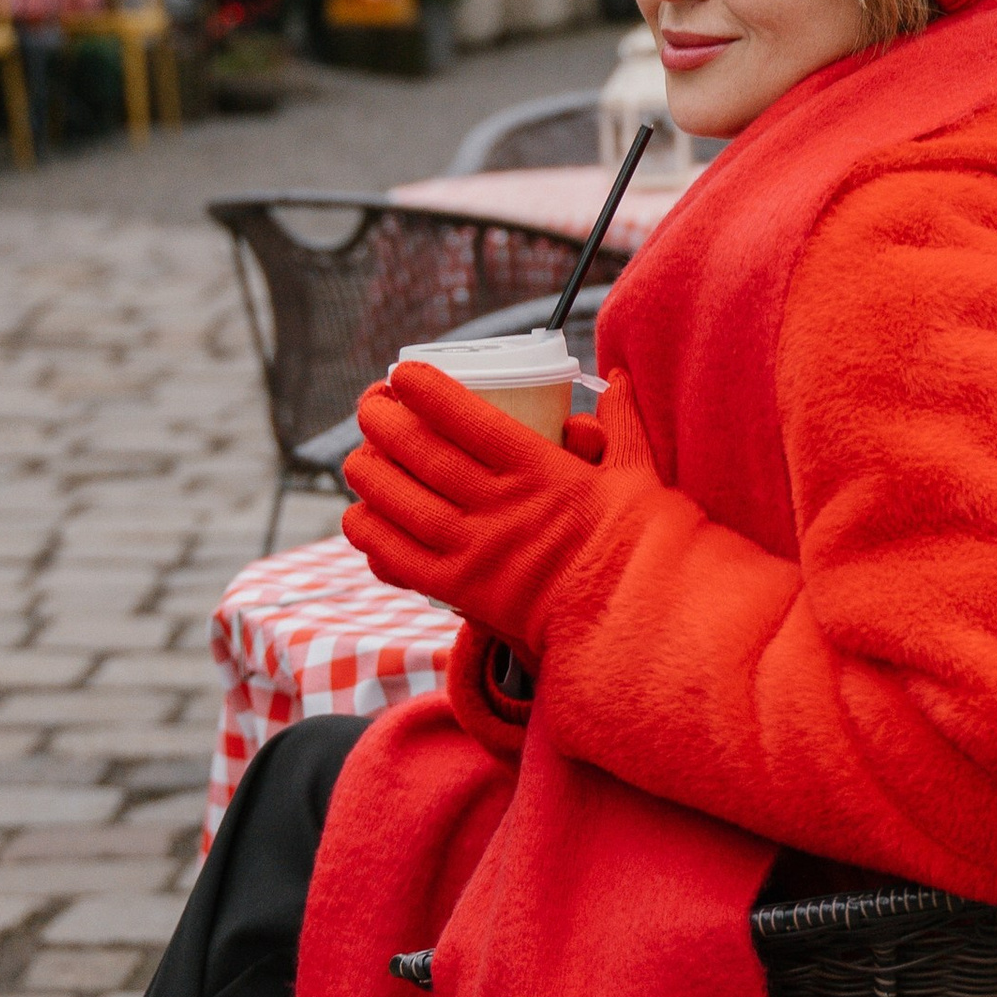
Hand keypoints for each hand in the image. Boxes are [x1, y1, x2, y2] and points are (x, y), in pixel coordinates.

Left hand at [343, 366, 643, 651]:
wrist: (634, 623)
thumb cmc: (641, 547)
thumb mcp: (638, 475)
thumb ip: (622, 424)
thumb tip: (617, 377)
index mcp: (543, 471)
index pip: (470, 421)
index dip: (429, 393)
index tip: (404, 373)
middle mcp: (504, 508)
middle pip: (426, 456)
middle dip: (386, 424)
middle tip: (369, 405)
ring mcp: (481, 552)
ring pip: (407, 505)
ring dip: (371, 477)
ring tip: (354, 458)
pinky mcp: (466, 593)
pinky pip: (404, 561)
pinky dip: (373, 537)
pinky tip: (358, 517)